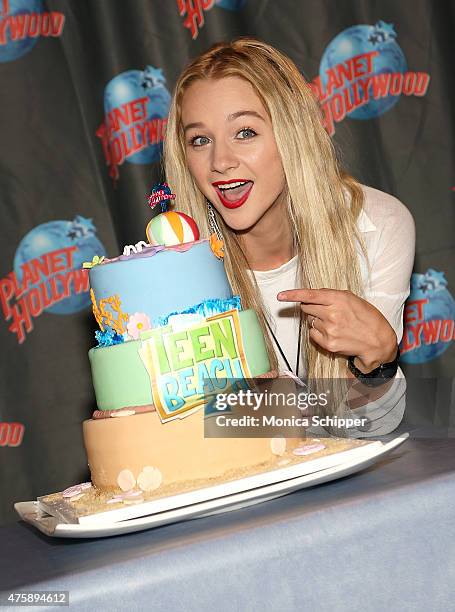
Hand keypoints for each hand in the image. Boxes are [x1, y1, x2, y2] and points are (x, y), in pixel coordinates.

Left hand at [277, 288, 397, 372]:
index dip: (293, 294)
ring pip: (310, 321)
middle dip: (312, 308)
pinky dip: (319, 332)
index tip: (281, 295)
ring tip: (335, 324)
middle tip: (325, 311)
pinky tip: (333, 332)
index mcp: (339, 299)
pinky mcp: (328, 343)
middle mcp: (332, 313)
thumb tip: (313, 296)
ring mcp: (329, 329)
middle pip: (307, 308)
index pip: (310, 295)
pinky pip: (313, 334)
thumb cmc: (367, 318)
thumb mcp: (353, 299)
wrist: (378, 341)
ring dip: (317, 321)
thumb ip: (332, 296)